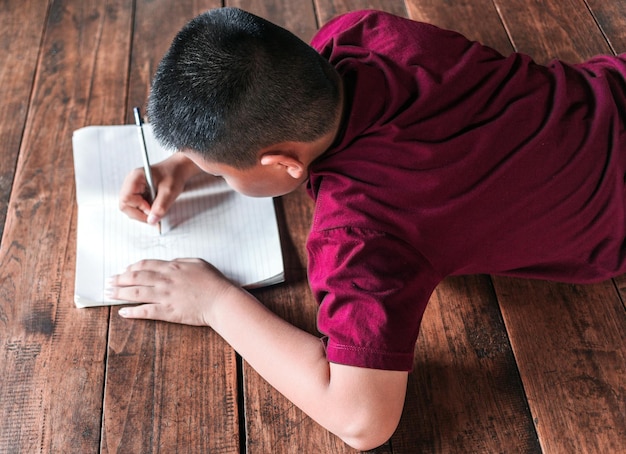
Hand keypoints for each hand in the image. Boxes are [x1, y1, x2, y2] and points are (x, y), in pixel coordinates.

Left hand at [108, 258, 236, 325]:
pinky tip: (122, 312)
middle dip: (119, 279)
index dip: (131, 267)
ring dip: (120, 293)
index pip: (145, 265)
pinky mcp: (168, 312)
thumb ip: (181, 261)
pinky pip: (145, 311)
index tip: (124, 270)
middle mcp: (165, 280)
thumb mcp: (198, 263)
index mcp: (172, 267)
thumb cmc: (214, 282)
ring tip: (109, 293)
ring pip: (136, 293)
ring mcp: (165, 297)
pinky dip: (132, 311)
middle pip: (136, 277)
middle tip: (109, 281)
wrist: (221, 301)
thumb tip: (169, 263)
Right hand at [119, 153, 201, 224]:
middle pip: (125, 205)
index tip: (151, 210)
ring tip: (155, 209)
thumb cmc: (174, 174)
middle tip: (153, 215)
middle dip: (139, 213)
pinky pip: (136, 207)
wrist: (178, 169)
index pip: (126, 199)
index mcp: (135, 178)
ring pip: (130, 208)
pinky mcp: (138, 193)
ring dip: (142, 213)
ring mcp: (133, 188)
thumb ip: (161, 206)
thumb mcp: (169, 191)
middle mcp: (131, 183)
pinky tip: (154, 208)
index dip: (138, 208)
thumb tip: (152, 220)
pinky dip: (144, 211)